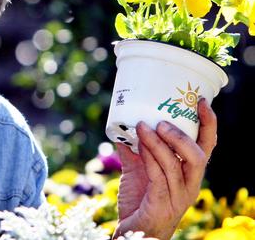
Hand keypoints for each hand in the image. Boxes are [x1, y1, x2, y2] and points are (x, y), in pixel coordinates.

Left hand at [113, 98, 216, 239]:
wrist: (132, 232)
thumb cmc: (140, 201)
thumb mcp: (136, 171)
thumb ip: (133, 151)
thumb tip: (121, 127)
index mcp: (189, 173)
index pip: (206, 147)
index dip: (208, 125)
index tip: (200, 102)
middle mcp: (189, 185)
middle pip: (199, 156)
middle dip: (182, 135)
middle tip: (162, 120)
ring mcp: (177, 197)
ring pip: (176, 165)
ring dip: (159, 143)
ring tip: (143, 126)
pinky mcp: (161, 205)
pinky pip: (158, 178)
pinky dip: (149, 158)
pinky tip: (137, 145)